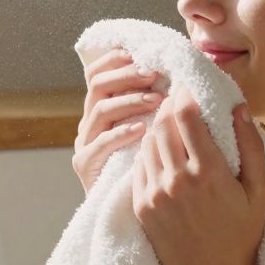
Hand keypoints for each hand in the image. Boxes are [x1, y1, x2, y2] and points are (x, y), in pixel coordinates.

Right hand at [73, 49, 165, 193]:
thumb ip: (159, 101)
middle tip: (154, 74)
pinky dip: (121, 133)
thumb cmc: (158, 167)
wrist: (146, 212)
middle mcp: (91, 123)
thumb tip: (179, 70)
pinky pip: (100, 144)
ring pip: (100, 110)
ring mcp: (85, 143)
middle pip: (98, 85)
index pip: (99, 73)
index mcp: (104, 109)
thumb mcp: (158, 128)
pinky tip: (142, 129)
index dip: (116, 59)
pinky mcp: (85, 165)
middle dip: (127, 75)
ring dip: (129, 100)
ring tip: (156, 101)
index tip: (142, 52)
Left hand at [132, 83, 264, 264]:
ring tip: (170, 124)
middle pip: (163, 124)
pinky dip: (148, 152)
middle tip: (178, 99)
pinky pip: (139, 166)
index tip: (189, 88)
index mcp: (209, 173)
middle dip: (170, 106)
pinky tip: (161, 151)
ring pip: (148, 143)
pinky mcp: (141, 205)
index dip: (185, 96)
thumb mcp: (260, 192)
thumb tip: (238, 107)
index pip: (186, 117)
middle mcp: (177, 181)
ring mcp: (155, 194)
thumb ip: (251, 146)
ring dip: (158, 128)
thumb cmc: (242, 233)